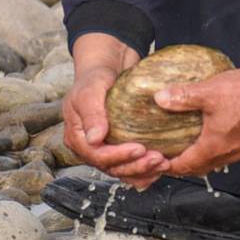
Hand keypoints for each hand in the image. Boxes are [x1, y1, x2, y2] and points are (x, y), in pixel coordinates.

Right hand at [63, 33, 169, 188]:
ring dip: (143, 171)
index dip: (119, 156)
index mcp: (77, 137)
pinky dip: (145, 170)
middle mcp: (90, 147)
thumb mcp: (89, 91)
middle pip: (112, 167)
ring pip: (122, 170)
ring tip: (162, 164)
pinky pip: (131, 164)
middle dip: (136, 166)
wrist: (107, 68)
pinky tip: (160, 167)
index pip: (97, 156)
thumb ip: (91, 115)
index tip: (140, 149)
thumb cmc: (94, 78)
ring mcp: (105, 148)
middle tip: (158, 159)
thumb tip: (95, 139)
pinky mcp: (120, 146)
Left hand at [152, 51, 239, 178]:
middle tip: (168, 158)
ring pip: (215, 162)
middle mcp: (229, 152)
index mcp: (214, 146)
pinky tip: (214, 137)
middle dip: (183, 166)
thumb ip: (182, 96)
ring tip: (188, 150)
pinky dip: (215, 152)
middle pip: (200, 168)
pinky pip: (228, 153)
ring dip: (200, 160)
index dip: (168, 166)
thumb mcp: (208, 92)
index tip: (157, 163)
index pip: (185, 166)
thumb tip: (160, 98)